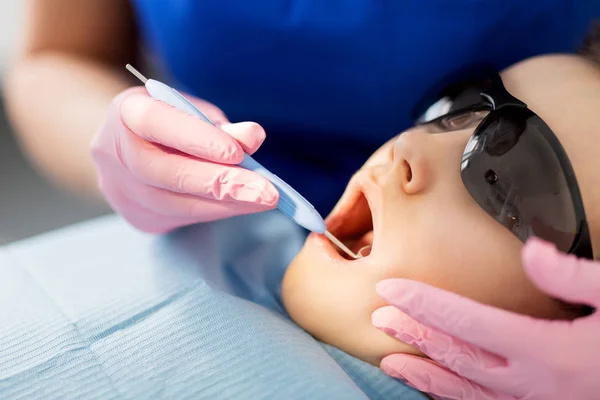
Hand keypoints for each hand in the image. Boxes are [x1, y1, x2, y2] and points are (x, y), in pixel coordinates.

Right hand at [91, 87, 277, 232]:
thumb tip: (252, 138)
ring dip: (226, 204)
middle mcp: (115, 153)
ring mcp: (121, 190)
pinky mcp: (137, 216)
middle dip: (222, 184)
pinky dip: (216, 211)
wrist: (126, 147)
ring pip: (176, 203)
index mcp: (126, 112)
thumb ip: (219, 125)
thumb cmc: (169, 122)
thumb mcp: (192, 111)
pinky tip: (243, 206)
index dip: (198, 139)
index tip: (238, 153)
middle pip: (168, 173)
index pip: (158, 123)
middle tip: (266, 192)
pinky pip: (181, 218)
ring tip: (263, 200)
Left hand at [371, 237, 599, 399]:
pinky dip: (455, 399)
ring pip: (467, 392)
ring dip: (426, 375)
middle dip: (415, 334)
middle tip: (378, 316)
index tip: (389, 288)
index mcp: (550, 351)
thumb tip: (531, 251)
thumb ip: (575, 277)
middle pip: (458, 356)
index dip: (424, 302)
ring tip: (391, 362)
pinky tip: (437, 390)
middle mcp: (536, 385)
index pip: (468, 321)